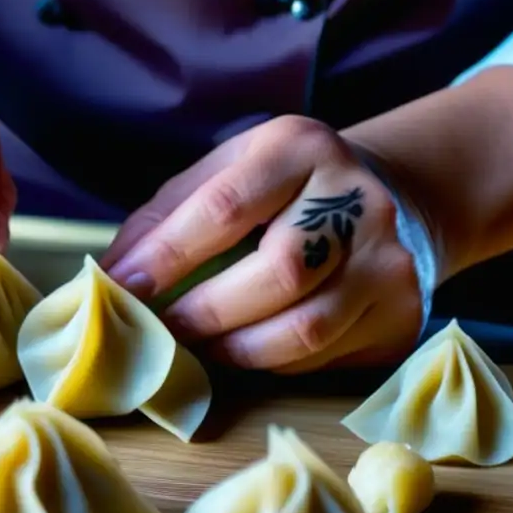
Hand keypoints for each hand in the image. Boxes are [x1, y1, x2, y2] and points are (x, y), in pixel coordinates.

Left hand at [101, 116, 423, 373]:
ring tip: (202, 346)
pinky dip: (275, 362)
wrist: (390, 200)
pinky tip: (252, 347)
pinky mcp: (402, 314)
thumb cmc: (284, 190)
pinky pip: (326, 358)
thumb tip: (110, 277)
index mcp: (301, 149)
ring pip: (306, 329)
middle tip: (164, 332)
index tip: (123, 289)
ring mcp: (390, 261)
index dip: (167, 256)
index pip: (227, 207)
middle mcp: (358, 200)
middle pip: (279, 272)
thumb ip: (166, 216)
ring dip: (237, 349)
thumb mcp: (227, 173)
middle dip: (206, 313)